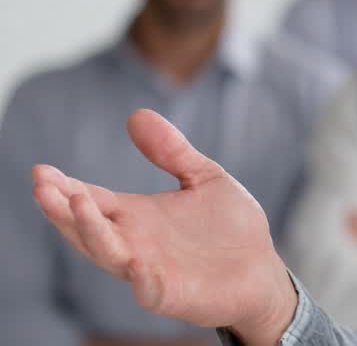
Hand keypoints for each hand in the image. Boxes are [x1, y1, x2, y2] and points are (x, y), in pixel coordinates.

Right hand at [32, 109, 297, 345]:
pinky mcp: (172, 294)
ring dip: (90, 232)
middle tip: (42, 186)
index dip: (65, 187)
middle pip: (87, 227)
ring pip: (108, 254)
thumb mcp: (203, 178)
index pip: (92, 199)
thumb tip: (136, 115)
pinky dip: (140, 278)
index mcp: (137, 216)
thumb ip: (172, 151)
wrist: (262, 272)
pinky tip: (135, 263)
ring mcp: (149, 270)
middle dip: (63, 208)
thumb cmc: (230, 228)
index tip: (41, 170)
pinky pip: (149, 290)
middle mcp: (134, 243)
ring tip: (76, 203)